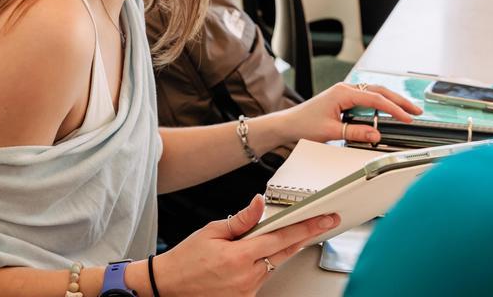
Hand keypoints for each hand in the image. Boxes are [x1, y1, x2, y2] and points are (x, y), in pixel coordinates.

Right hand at [153, 195, 339, 295]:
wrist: (168, 286)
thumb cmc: (186, 259)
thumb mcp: (211, 232)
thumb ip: (241, 220)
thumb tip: (259, 203)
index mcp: (239, 257)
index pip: (282, 238)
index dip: (306, 227)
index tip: (324, 219)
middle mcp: (246, 277)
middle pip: (285, 253)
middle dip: (305, 236)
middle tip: (323, 223)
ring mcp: (247, 291)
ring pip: (274, 265)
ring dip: (279, 251)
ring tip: (276, 237)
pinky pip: (262, 277)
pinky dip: (263, 264)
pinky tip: (253, 258)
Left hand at [279, 82, 420, 144]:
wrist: (289, 124)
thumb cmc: (304, 124)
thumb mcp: (331, 131)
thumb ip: (356, 131)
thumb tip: (376, 133)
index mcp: (343, 93)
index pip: (375, 99)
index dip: (393, 109)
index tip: (406, 117)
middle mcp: (345, 89)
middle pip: (379, 91)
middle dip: (399, 101)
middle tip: (415, 111)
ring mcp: (345, 93)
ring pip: (374, 92)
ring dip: (391, 101)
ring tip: (407, 111)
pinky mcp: (344, 99)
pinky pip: (367, 98)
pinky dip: (380, 103)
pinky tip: (388, 110)